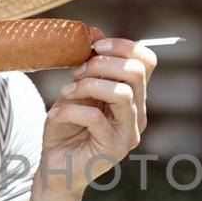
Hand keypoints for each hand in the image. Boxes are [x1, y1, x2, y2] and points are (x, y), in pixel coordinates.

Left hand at [40, 37, 157, 196]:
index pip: (146, 61)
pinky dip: (70, 109)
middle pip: (136, 72)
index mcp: (133, 97)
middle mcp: (137, 114)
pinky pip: (95, 117)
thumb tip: (95, 33)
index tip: (93, 48)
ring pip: (121, 93)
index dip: (122, 47)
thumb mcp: (76, 90)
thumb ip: (88, 68)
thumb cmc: (66, 127)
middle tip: (75, 74)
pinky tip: (56, 114)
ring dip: (88, 85)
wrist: (55, 167)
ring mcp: (128, 133)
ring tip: (66, 92)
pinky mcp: (113, 149)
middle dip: (100, 65)